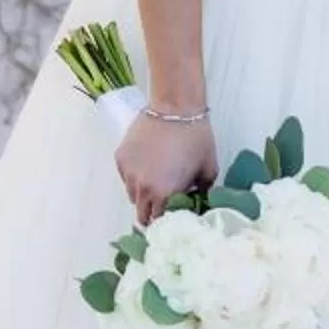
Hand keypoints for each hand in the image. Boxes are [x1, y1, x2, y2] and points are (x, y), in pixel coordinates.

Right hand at [117, 109, 215, 226]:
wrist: (175, 107)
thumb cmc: (195, 137)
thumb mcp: (208, 168)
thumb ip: (203, 191)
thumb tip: (198, 200)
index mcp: (164, 194)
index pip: (160, 222)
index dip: (167, 220)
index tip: (173, 215)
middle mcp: (142, 188)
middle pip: (142, 214)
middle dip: (152, 212)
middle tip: (163, 202)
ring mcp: (128, 173)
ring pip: (133, 196)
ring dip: (143, 195)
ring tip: (156, 181)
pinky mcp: (120, 158)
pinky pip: (125, 177)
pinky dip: (134, 176)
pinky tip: (147, 164)